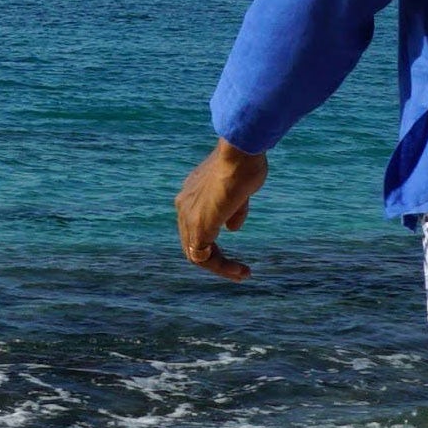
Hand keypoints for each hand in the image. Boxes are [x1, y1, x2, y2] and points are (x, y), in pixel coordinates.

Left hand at [175, 139, 268, 280]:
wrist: (240, 154)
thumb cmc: (244, 164)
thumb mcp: (240, 189)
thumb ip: (234, 209)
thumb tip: (231, 227)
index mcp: (191, 194)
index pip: (196, 226)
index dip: (214, 242)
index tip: (234, 246)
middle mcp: (184, 205)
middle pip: (193, 243)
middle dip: (216, 259)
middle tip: (239, 270)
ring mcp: (189, 216)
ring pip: (197, 254)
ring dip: (220, 267)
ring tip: (242, 274)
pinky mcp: (199, 226)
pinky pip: (203, 257)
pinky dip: (220, 267)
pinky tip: (238, 270)